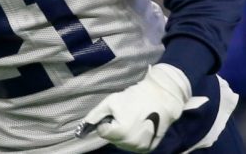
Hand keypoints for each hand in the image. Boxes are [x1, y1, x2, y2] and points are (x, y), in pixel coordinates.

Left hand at [80, 64, 199, 152]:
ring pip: (121, 144)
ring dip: (122, 134)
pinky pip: (133, 146)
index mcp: (120, 132)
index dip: (106, 121)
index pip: (102, 131)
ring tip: (132, 120)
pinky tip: (138, 127)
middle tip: (124, 115)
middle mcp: (130, 143)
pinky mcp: (148, 149)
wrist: (162, 98)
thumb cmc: (135, 97)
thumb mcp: (111, 102)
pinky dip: (132, 139)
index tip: (115, 113)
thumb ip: (95, 115)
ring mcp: (140, 148)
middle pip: (111, 139)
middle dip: (114, 128)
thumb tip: (83, 127)